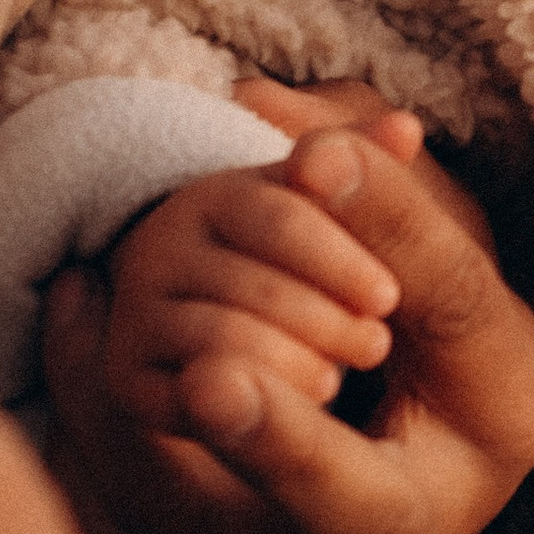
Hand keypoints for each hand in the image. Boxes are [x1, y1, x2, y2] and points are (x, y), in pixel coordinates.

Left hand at [43, 126, 533, 533]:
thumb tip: (320, 155)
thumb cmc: (463, 366)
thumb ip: (404, 220)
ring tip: (81, 295)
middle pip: (214, 523)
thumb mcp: (471, 293)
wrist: (435, 457)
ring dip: (100, 412)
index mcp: (419, 513)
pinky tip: (76, 352)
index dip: (279, 444)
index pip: (348, 494)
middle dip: (150, 418)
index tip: (213, 374)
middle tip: (115, 314)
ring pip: (142, 528)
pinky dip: (78, 447)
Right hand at [102, 149, 408, 433]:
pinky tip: (300, 404)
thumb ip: (373, 175)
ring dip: (296, 361)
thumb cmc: (314, 268)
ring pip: (223, 339)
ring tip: (342, 374)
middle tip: (376, 344)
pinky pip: (190, 396)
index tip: (388, 297)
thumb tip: (406, 128)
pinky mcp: (126, 374)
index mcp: (221, 192)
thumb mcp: (341, 217)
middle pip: (254, 285)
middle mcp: (162, 243)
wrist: (247, 338)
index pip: (281, 217)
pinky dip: (253, 403)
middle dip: (325, 319)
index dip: (341, 261)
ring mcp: (136, 309)